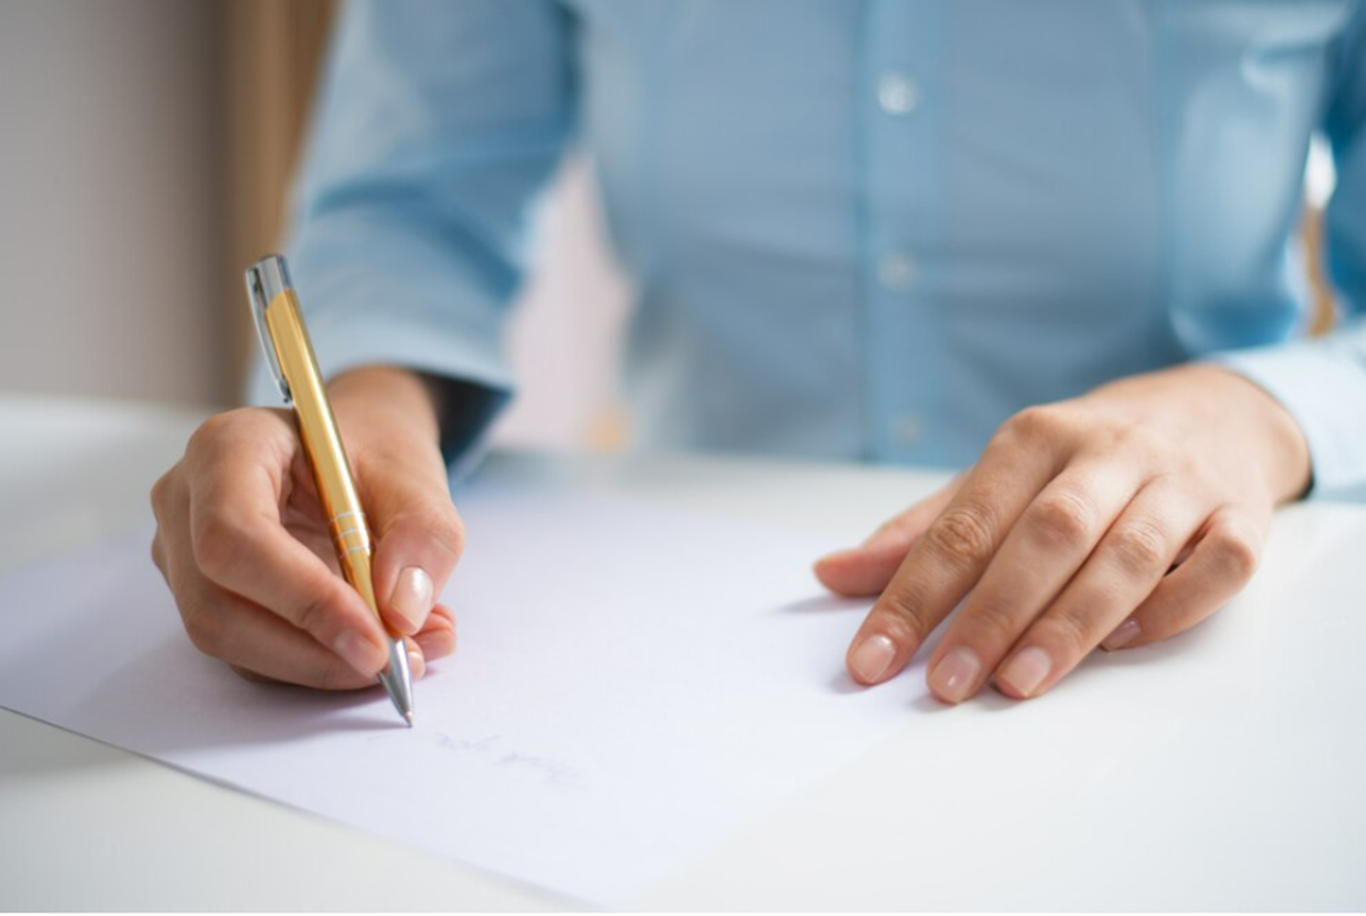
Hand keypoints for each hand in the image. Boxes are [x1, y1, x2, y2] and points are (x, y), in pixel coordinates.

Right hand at [151, 367, 460, 687]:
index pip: (234, 536)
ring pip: (232, 640)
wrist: (358, 454)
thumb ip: (422, 536)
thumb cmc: (375, 453)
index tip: (375, 640)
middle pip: (219, 605)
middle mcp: (186, 503)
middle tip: (403, 660)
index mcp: (228, 448)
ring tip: (411, 649)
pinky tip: (379, 644)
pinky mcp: (205, 596)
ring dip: (323, 664)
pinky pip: (250, 651)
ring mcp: (185, 554)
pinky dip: (318, 662)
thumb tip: (401, 611)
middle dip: (314, 650)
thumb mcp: (418, 477)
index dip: (302, 599)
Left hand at [815, 364, 1310, 702]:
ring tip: (1020, 681)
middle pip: (1048, 534)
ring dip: (1073, 622)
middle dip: (993, 613)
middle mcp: (1107, 451)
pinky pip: (1220, 564)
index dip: (913, 594)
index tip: (873, 659)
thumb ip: (922, 533)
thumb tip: (828, 574)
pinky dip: (1175, 605)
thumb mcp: (997, 479)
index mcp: (1033, 438)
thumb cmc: (1081, 460)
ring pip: (1129, 552)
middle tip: (949, 683)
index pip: (963, 524)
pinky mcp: (1242, 515)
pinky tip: (1127, 645)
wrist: (1209, 410)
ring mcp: (1180, 482)